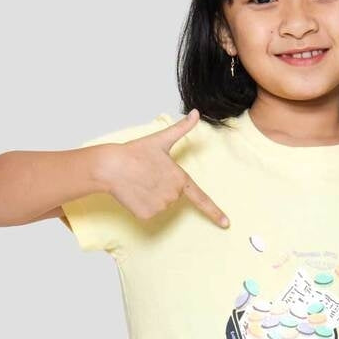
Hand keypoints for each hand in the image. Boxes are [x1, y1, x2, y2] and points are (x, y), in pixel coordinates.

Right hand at [100, 109, 229, 229]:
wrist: (111, 166)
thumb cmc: (135, 152)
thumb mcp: (161, 139)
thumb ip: (182, 129)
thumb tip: (196, 113)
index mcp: (180, 178)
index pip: (202, 199)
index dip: (215, 213)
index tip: (226, 224)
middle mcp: (173, 195)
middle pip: (173, 195)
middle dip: (162, 186)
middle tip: (147, 174)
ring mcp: (160, 207)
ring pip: (160, 204)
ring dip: (151, 195)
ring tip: (139, 181)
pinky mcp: (147, 215)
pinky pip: (148, 212)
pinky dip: (141, 204)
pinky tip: (134, 192)